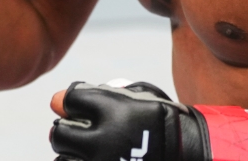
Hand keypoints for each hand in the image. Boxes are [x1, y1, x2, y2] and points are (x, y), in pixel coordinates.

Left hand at [49, 80, 247, 160]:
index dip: (75, 102)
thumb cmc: (164, 121)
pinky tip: (92, 159)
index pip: (70, 100)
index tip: (83, 107)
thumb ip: (98, 94)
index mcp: (114, 111)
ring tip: (87, 151)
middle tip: (80, 131)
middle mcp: (104, 140)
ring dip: (71, 153)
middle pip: (60, 133)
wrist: (191, 154)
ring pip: (63, 158)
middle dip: (68, 130)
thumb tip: (55, 102)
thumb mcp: (140, 96)